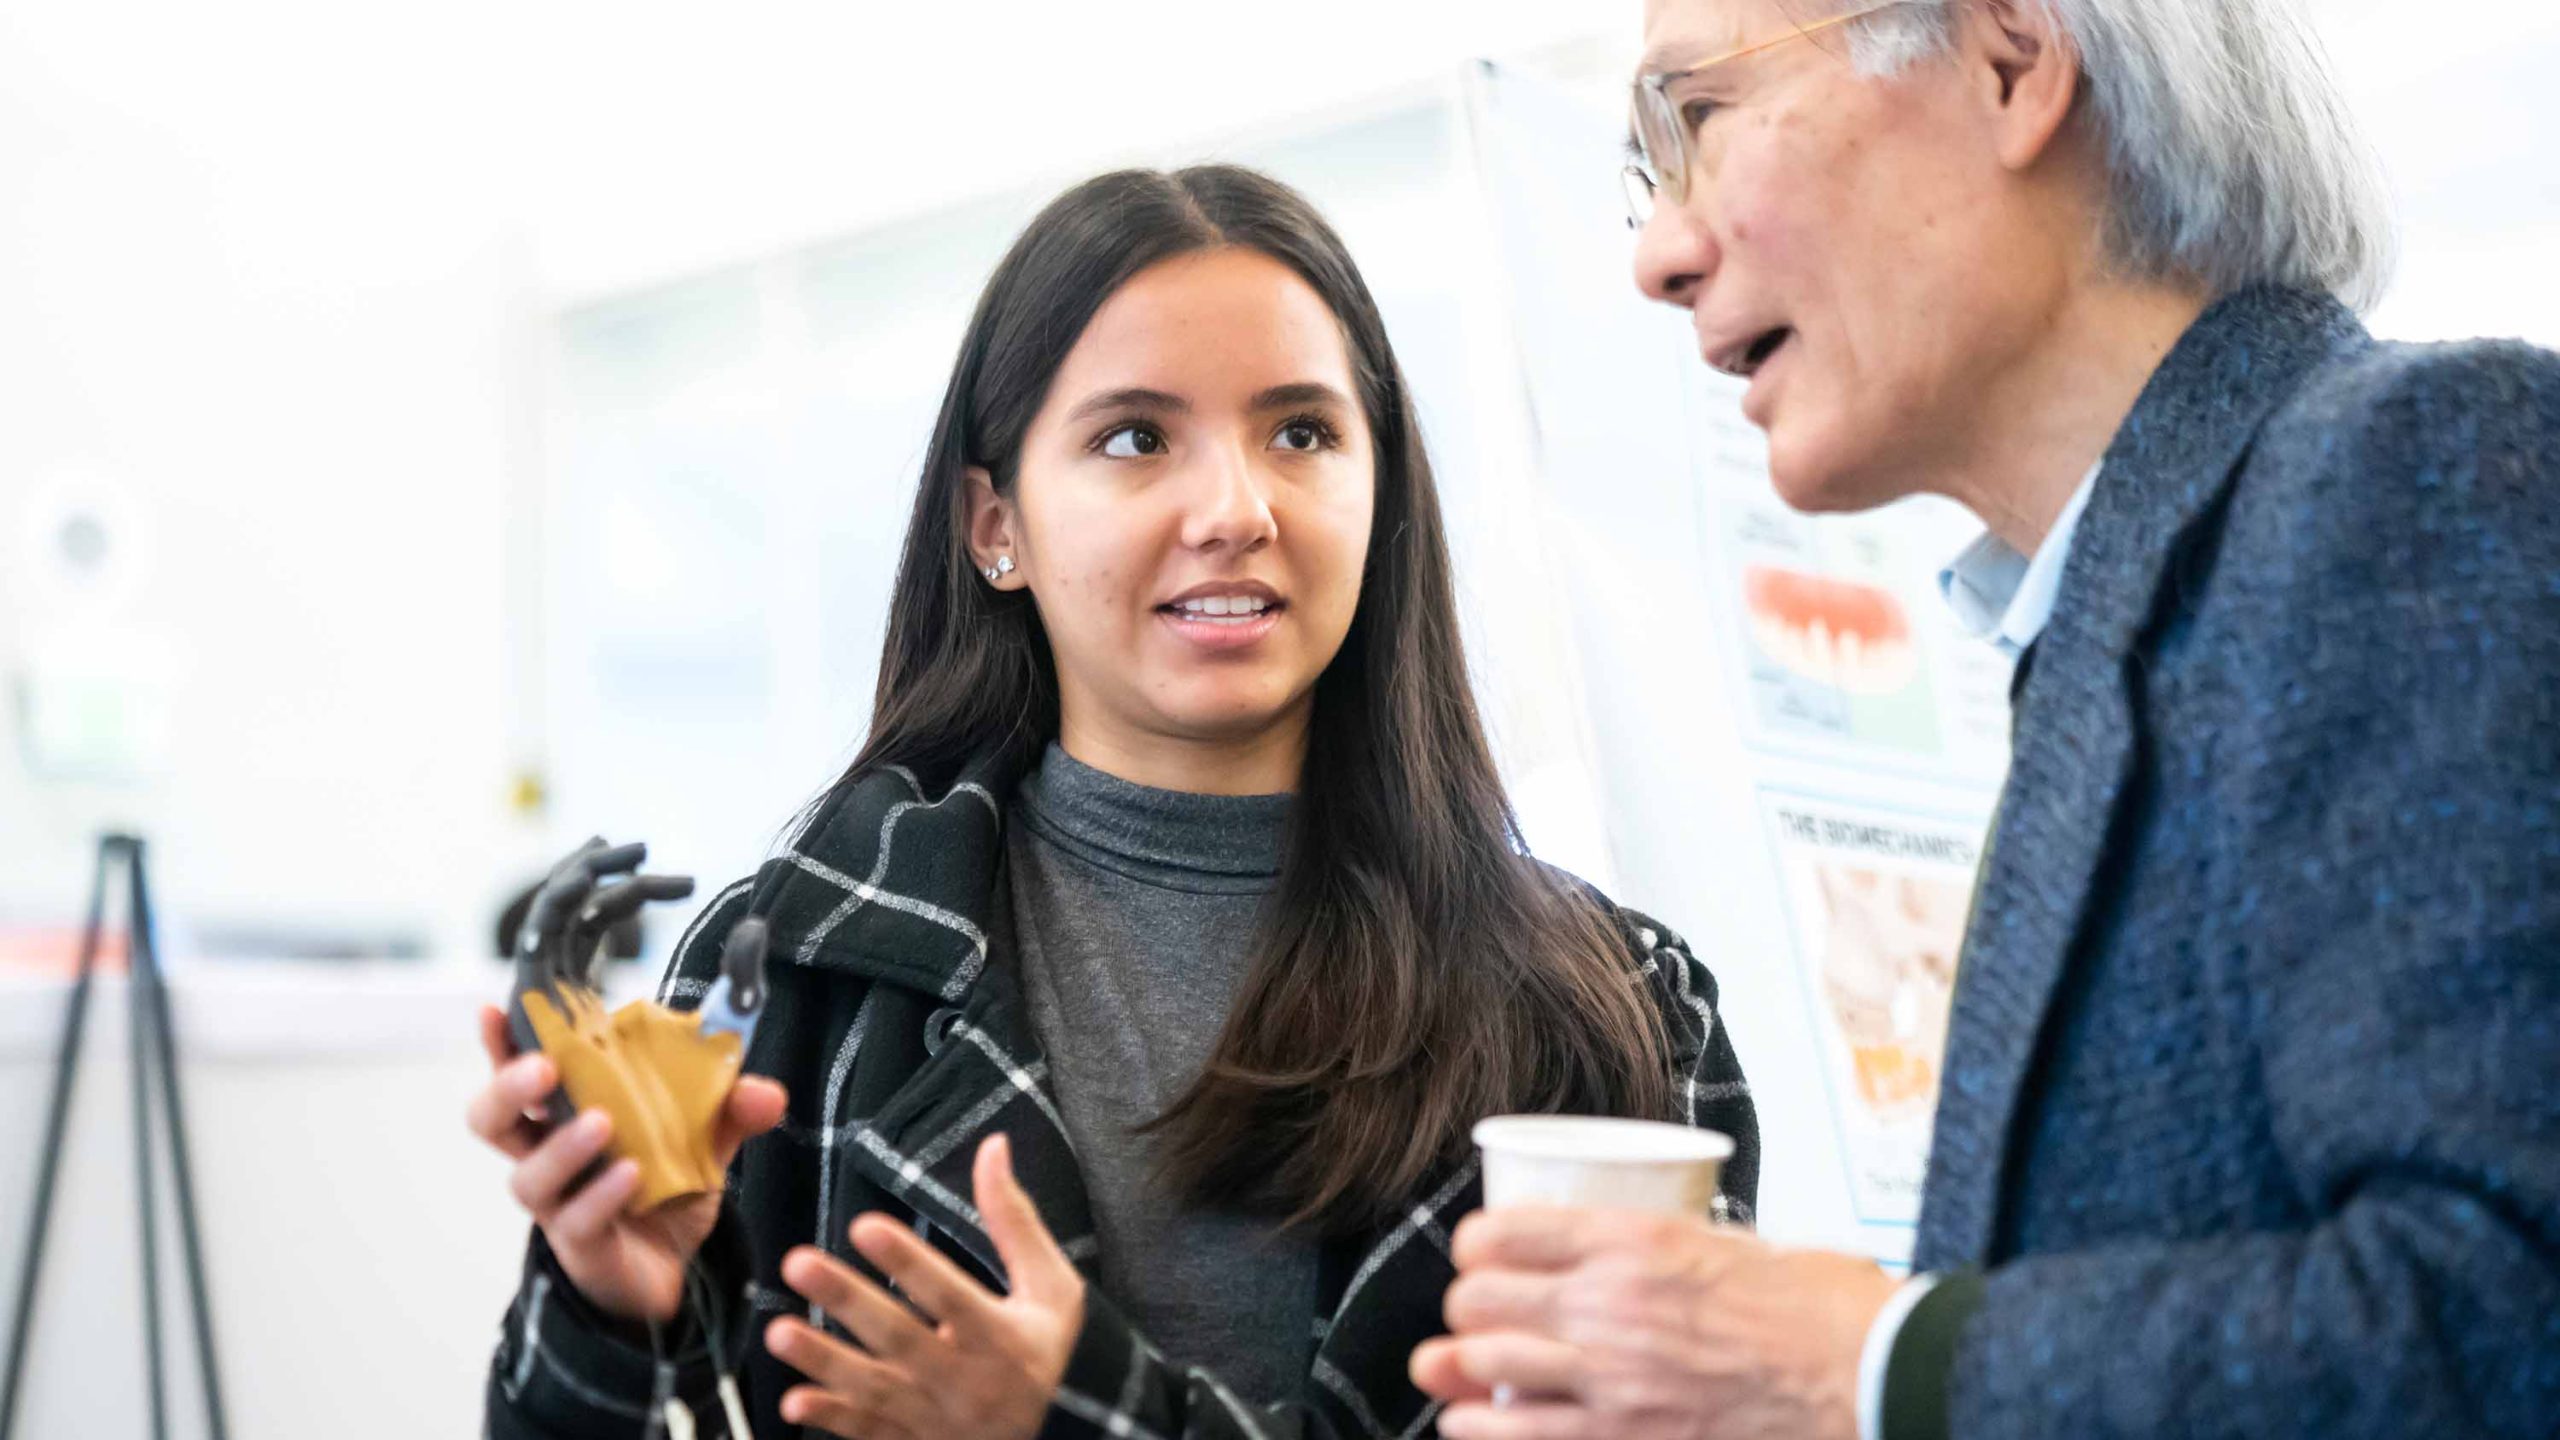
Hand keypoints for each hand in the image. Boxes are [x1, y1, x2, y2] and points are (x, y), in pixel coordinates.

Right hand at [464, 1003, 787, 1322]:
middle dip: (508, 1088)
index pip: (518, 1069)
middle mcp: (547, 1154)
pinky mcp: (580, 1246)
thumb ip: (731, 1106)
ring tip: (602, 1122)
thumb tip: (765, 1092)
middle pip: (491, 1120)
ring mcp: (559, 1203)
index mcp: (566, 1112)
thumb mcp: (705, 1135)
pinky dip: (601, 1194)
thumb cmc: (666, 1186)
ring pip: (529, 1176)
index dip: (502, 1041)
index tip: (498, 1008)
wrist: (676, 1267)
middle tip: (545, 1066)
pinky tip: (632, 1175)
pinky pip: (576, 1219)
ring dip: (563, 1145)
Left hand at [764, 1134, 1083, 1439]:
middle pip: (901, 1338)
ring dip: (825, 1361)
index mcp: (1003, 1336)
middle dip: (849, 1300)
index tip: (864, 1225)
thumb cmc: (1061, 1349)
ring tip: (778, 1330)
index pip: (950, 1295)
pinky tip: (794, 1401)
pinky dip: (835, 1421)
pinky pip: (873, 1435)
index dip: (908, 1262)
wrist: (1081, 1436)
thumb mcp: (1051, 1286)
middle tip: (797, 1262)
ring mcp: (941, 1421)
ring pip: (876, 1391)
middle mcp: (969, 1382)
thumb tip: (993, 1145)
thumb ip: (1014, 1220)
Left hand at [1410, 1207, 1897, 1439]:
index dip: (1478, 1245)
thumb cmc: (1822, 1311)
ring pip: (1484, 1366)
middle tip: (1474, 1315)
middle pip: (1478, 1300)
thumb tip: (1643, 1256)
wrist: (1871, 1377)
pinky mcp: (1624, 1439)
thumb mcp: (1738, 1245)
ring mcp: (1612, 1380)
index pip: (1505, 1230)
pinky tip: (1472, 1426)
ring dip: (1460, 1368)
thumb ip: (1677, 1249)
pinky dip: (1478, 1431)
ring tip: (1455, 1372)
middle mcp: (1609, 1305)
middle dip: (1466, 1307)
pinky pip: (1517, 1438)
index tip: (1481, 1254)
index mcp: (1636, 1241)